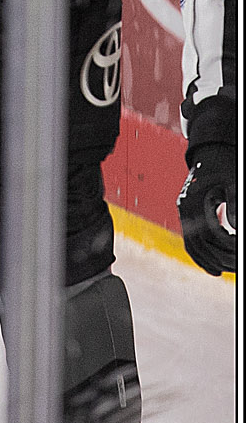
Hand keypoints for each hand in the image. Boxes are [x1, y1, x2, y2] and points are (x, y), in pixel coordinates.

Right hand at [177, 144, 236, 275]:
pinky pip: (192, 243)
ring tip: (229, 270)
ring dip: (211, 262)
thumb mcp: (232, 182)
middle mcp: (184, 209)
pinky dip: (202, 258)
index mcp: (193, 200)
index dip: (224, 247)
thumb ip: (234, 205)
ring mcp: (184, 213)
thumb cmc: (224, 166)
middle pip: (198, 244)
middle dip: (219, 259)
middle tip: (236, 266)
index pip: (206, 233)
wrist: (210, 152)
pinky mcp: (188, 216)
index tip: (238, 252)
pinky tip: (215, 270)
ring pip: (193, 247)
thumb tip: (236, 228)